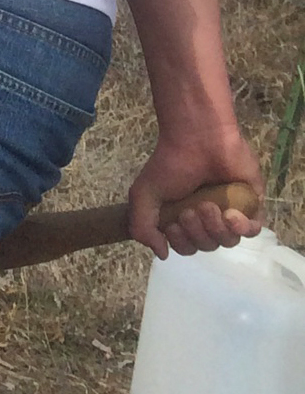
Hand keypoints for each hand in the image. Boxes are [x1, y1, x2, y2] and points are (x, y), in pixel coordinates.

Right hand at [128, 127, 264, 258]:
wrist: (198, 139)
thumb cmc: (170, 165)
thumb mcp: (143, 195)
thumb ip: (142, 227)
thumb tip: (163, 254)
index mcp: (183, 218)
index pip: (186, 247)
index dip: (181, 242)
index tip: (173, 224)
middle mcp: (207, 219)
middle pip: (207, 246)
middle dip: (197, 233)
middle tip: (191, 210)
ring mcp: (230, 213)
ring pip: (228, 241)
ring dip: (216, 228)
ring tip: (208, 206)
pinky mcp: (251, 206)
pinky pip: (252, 230)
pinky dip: (241, 227)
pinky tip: (231, 214)